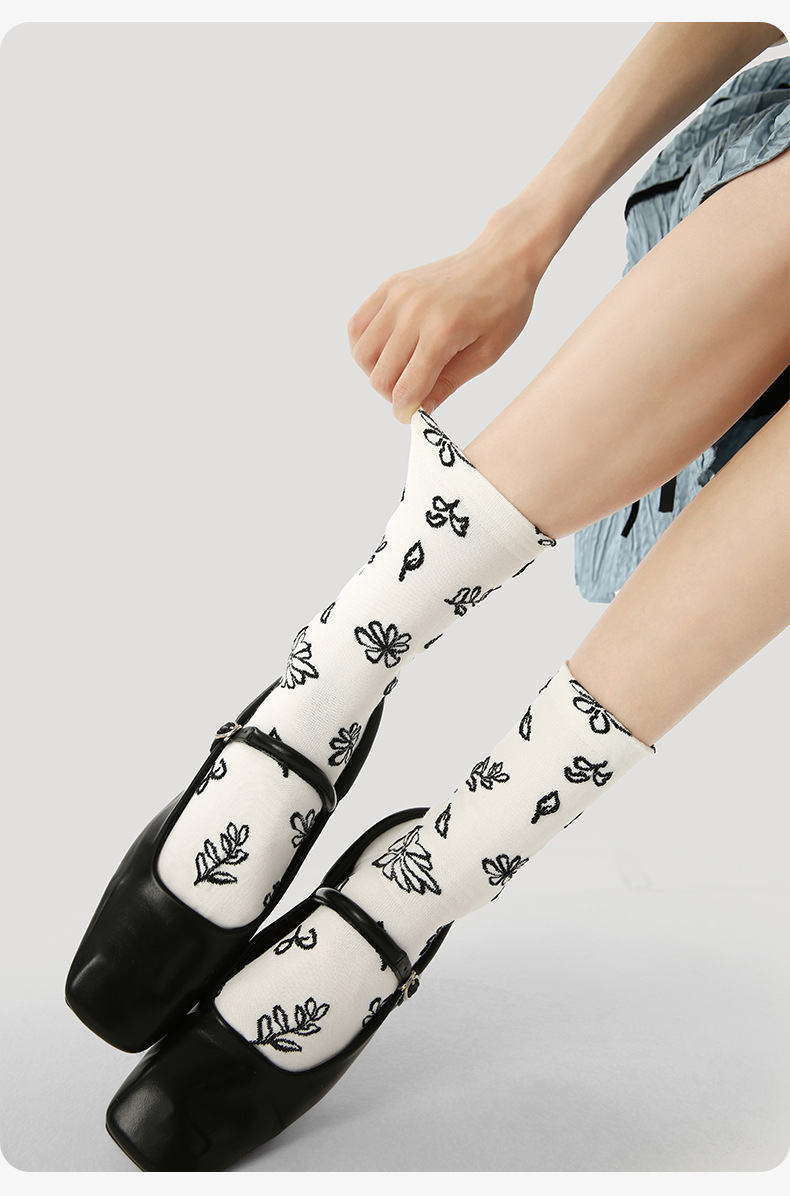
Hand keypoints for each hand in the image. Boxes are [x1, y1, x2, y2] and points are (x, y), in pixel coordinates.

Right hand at [347, 212, 546, 422]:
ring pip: (362, 353)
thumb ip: (449, 383)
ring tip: (399, 371)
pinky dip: (364, 347)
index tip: (411, 416)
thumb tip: (421, 410)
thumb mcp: (487, 354)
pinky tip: (385, 352)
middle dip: (392, 394)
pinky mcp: (390, 286)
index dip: (406, 411)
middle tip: (412, 392)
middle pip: (380, 374)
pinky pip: (358, 326)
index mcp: (443, 331)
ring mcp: (398, 295)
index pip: (407, 387)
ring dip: (376, 372)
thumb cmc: (503, 306)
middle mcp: (414, 311)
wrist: (501, 258)